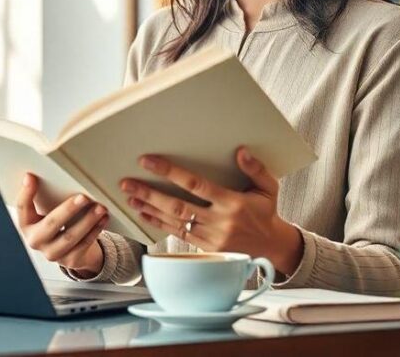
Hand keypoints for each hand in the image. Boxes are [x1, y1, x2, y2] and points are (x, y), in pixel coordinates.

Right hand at [16, 173, 108, 276]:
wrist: (69, 250)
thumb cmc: (57, 222)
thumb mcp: (47, 210)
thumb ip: (46, 196)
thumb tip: (54, 174)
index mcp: (26, 225)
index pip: (22, 208)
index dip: (25, 193)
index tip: (31, 177)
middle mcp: (36, 241)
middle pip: (51, 224)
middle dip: (68, 210)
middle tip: (83, 197)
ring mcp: (52, 253)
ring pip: (70, 237)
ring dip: (87, 221)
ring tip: (100, 208)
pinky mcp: (70, 260)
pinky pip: (84, 245)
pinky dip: (95, 230)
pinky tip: (102, 219)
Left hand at [119, 147, 303, 275]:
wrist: (271, 247)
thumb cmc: (266, 212)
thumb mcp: (268, 188)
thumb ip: (256, 169)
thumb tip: (240, 151)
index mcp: (233, 202)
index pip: (196, 185)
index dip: (170, 172)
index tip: (148, 161)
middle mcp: (220, 221)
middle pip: (178, 205)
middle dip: (150, 193)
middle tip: (128, 182)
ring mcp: (211, 237)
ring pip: (175, 221)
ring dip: (150, 208)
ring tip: (130, 197)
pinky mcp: (206, 248)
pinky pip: (178, 234)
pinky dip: (159, 223)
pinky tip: (144, 214)